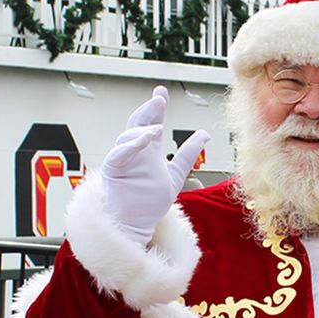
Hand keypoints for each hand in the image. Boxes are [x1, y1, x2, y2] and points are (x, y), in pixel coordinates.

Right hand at [100, 86, 209, 246]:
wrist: (135, 225)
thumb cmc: (149, 204)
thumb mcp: (176, 175)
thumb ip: (188, 154)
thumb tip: (205, 133)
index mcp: (147, 151)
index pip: (152, 123)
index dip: (156, 107)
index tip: (162, 91)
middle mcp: (134, 153)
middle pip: (138, 124)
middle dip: (148, 110)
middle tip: (159, 99)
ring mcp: (123, 161)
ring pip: (127, 137)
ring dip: (142, 129)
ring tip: (158, 127)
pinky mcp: (113, 172)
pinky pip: (118, 155)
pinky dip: (130, 146)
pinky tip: (145, 139)